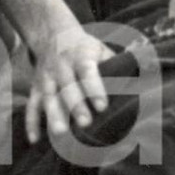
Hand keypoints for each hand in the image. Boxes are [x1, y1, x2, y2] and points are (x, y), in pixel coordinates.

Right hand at [25, 24, 112, 142]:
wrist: (52, 34)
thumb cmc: (85, 48)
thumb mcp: (101, 49)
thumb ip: (117, 65)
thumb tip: (144, 80)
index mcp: (80, 56)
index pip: (86, 71)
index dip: (94, 88)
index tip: (102, 106)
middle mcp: (61, 67)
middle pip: (67, 87)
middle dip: (75, 106)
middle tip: (85, 124)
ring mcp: (46, 79)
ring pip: (49, 98)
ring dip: (53, 116)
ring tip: (60, 134)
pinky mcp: (35, 89)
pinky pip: (31, 106)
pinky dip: (31, 123)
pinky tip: (34, 140)